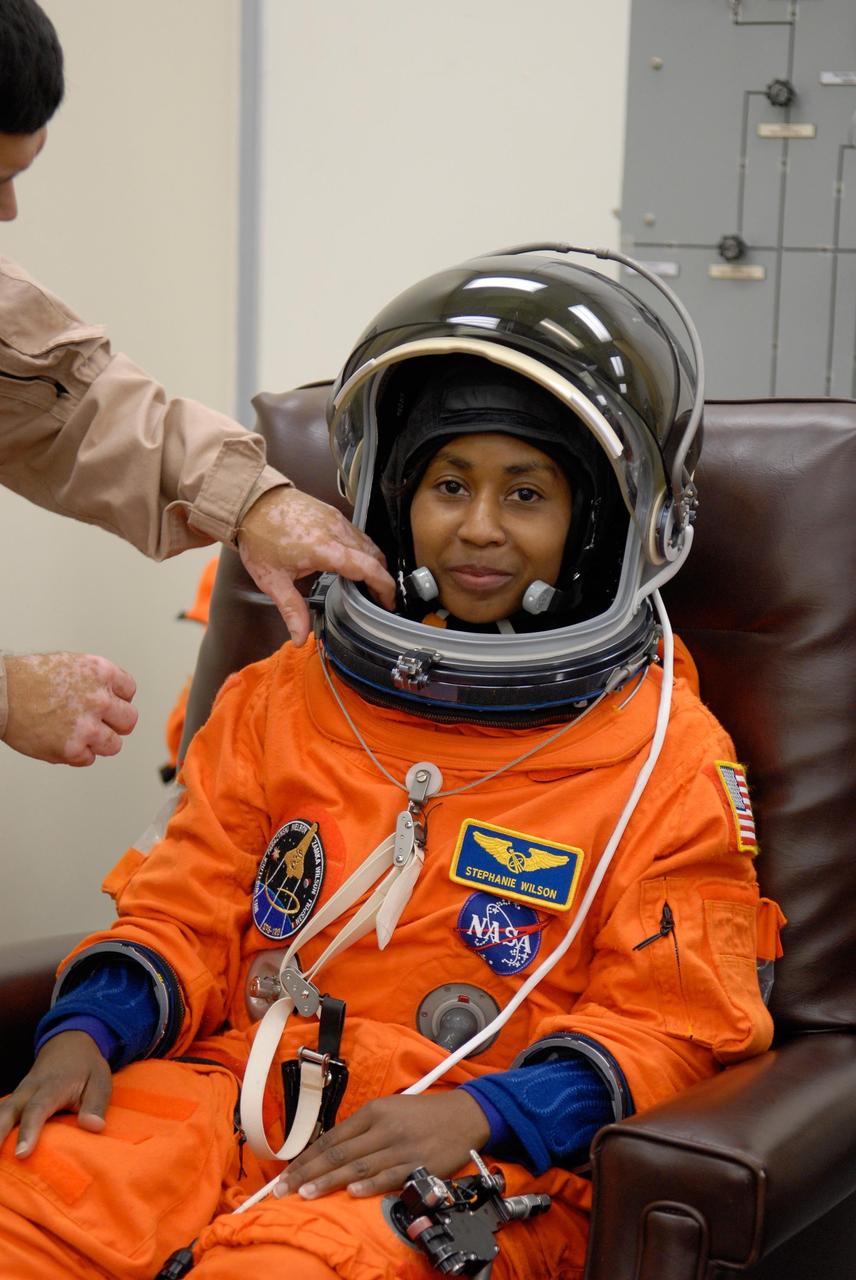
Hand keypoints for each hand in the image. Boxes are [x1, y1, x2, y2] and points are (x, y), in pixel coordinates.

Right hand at [0, 1031, 111, 1157]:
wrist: (69, 1044)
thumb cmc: (87, 1068)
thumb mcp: (100, 1081)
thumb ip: (96, 1104)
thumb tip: (93, 1127)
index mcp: (53, 1085)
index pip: (37, 1109)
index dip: (29, 1131)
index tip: (22, 1154)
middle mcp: (30, 1089)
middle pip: (8, 1111)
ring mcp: (19, 1094)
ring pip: (0, 1112)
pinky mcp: (15, 1100)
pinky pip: (0, 1113)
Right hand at [2, 651, 137, 764]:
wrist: (1, 694)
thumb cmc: (28, 677)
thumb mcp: (72, 663)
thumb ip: (95, 680)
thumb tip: (111, 696)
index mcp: (102, 673)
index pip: (129, 692)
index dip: (117, 698)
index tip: (108, 703)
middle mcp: (100, 699)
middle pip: (129, 720)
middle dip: (115, 723)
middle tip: (100, 724)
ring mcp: (88, 726)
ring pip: (113, 745)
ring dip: (98, 742)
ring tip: (78, 735)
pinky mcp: (73, 749)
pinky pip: (88, 759)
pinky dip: (76, 754)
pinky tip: (61, 740)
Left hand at [237, 487, 395, 645]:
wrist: (251, 502)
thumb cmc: (259, 538)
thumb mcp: (272, 580)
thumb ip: (291, 609)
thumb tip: (300, 638)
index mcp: (323, 548)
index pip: (367, 567)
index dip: (383, 586)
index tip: (388, 603)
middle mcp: (336, 531)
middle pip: (374, 556)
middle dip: (382, 579)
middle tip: (379, 600)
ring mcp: (336, 519)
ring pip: (368, 543)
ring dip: (374, 564)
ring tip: (368, 585)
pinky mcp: (333, 513)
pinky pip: (358, 534)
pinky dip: (364, 551)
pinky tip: (354, 564)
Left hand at [274, 1090, 490, 1200]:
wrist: (464, 1115)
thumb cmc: (423, 1115)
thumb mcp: (390, 1110)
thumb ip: (362, 1130)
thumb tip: (331, 1151)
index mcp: (374, 1111)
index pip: (332, 1137)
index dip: (307, 1156)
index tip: (285, 1174)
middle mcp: (383, 1127)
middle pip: (339, 1152)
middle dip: (308, 1171)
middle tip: (283, 1189)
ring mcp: (400, 1147)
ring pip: (358, 1165)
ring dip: (329, 1181)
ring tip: (306, 1193)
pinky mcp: (418, 1164)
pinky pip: (390, 1176)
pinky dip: (369, 1184)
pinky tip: (351, 1192)